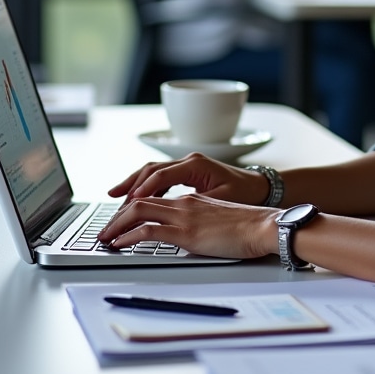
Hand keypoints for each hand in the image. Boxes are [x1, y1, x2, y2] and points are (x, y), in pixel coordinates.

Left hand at [97, 191, 278, 259]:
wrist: (264, 226)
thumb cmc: (249, 227)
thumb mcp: (219, 220)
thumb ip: (201, 224)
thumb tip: (189, 237)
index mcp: (192, 200)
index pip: (153, 199)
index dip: (132, 208)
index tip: (120, 220)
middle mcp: (184, 203)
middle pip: (139, 201)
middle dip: (117, 215)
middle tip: (105, 230)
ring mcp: (184, 216)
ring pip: (138, 211)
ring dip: (116, 225)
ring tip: (104, 238)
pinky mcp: (185, 232)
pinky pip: (148, 230)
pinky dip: (128, 236)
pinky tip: (119, 244)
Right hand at [106, 153, 271, 205]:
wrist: (262, 187)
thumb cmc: (245, 194)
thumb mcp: (220, 202)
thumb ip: (193, 205)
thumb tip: (167, 213)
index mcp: (195, 165)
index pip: (159, 177)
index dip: (141, 192)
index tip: (127, 206)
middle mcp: (188, 161)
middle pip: (150, 171)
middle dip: (129, 187)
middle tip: (113, 206)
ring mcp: (187, 165)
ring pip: (152, 172)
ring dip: (133, 185)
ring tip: (115, 200)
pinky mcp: (188, 172)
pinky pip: (160, 177)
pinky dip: (145, 186)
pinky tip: (135, 198)